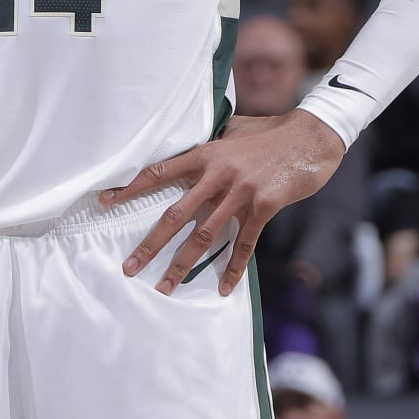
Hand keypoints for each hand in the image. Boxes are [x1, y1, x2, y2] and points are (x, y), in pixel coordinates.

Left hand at [102, 109, 346, 295]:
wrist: (313, 136)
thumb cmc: (274, 133)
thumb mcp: (237, 130)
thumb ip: (213, 142)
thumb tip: (194, 145)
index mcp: (207, 153)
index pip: (160, 172)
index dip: (131, 188)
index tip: (105, 202)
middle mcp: (219, 173)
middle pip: (176, 214)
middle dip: (150, 244)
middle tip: (130, 267)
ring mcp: (241, 191)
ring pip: (204, 235)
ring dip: (183, 264)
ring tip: (166, 287)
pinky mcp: (264, 205)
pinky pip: (244, 242)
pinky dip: (233, 267)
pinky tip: (224, 287)